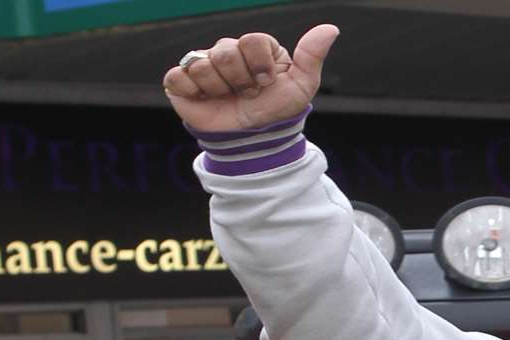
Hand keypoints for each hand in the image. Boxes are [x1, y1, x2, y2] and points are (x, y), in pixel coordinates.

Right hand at [162, 24, 338, 132]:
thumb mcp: (301, 86)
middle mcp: (227, 50)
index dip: (259, 65)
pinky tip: (206, 99)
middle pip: (226, 51)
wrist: (251, 140)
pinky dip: (193, 92)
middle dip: (241, 80)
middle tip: (247, 94)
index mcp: (255, 47)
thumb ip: (311, 56)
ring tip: (228, 98)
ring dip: (220, 89)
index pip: (252, 40)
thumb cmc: (275, 111)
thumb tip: (331, 28)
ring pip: (203, 64)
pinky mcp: (181, 81)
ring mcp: (203, 63)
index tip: (265, 83)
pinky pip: (178, 77)